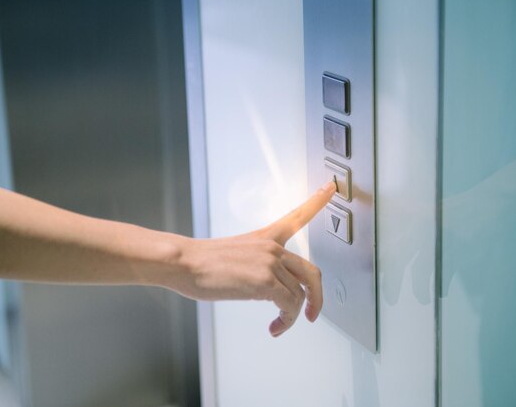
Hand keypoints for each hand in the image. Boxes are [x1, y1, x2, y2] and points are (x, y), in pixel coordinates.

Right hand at [177, 181, 336, 336]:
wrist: (184, 262)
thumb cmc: (202, 263)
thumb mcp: (237, 256)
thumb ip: (260, 266)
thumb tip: (273, 291)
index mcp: (266, 237)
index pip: (297, 216)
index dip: (317, 201)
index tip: (331, 188)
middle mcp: (273, 247)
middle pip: (312, 273)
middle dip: (317, 297)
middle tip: (312, 313)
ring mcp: (270, 262)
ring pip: (299, 295)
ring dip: (292, 316)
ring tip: (279, 324)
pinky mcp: (265, 280)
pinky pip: (289, 306)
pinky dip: (286, 320)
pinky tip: (275, 326)